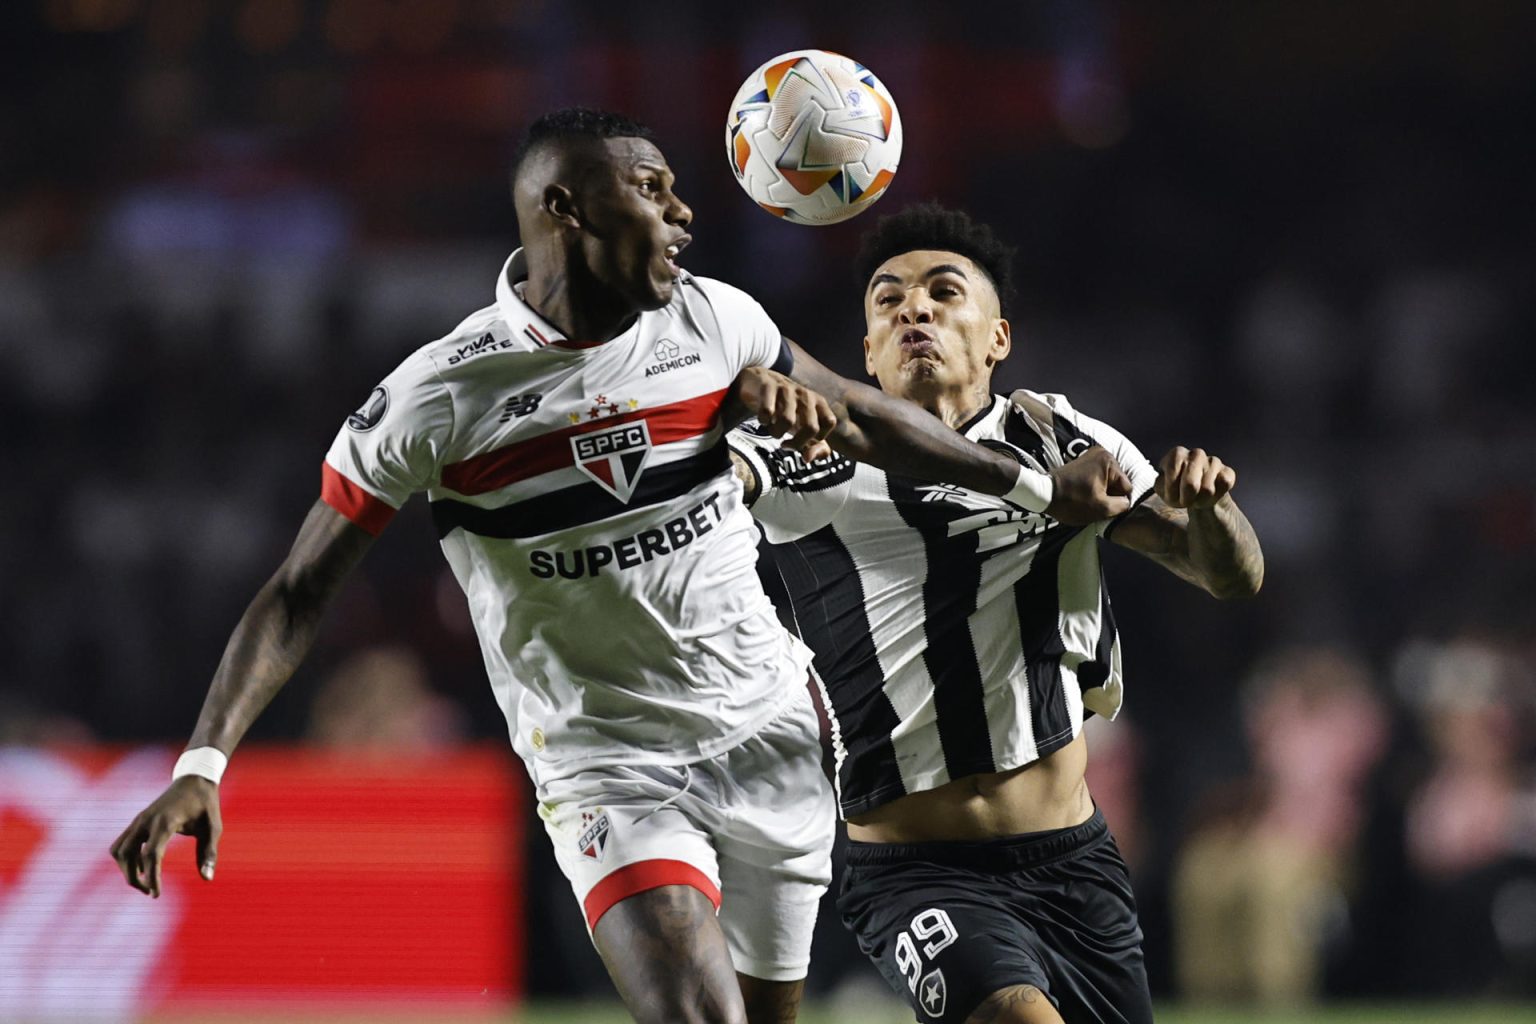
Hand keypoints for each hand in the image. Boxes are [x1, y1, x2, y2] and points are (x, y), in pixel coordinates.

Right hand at [110, 775, 222, 896]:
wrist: (195, 779)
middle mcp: (147, 820)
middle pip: (127, 855)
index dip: (151, 877)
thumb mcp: (214, 827)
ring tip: (146, 882)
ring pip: (119, 850)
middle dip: (133, 878)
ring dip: (126, 869)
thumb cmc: (206, 804)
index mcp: (166, 821)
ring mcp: (139, 820)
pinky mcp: (138, 821)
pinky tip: (144, 867)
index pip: (151, 854)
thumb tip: (207, 878)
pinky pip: (122, 843)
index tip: (156, 895)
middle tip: (151, 892)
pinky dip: (127, 858)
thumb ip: (209, 853)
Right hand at [735, 366, 836, 455]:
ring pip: (787, 421)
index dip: (817, 437)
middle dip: (797, 443)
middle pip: (811, 427)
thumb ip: (813, 446)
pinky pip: (767, 412)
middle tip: (785, 444)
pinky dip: (763, 421)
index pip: (829, 422)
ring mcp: (787, 389)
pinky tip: (764, 420)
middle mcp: (805, 394)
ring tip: (773, 430)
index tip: (805, 441)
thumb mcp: (802, 426)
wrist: (760, 382)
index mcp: (818, 402)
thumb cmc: (785, 409)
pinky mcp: (768, 387)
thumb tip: (808, 460)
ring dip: (776, 433)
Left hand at [1045, 446, 1132, 524]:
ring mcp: (1091, 456)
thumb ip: (1122, 506)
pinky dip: (1094, 488)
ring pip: (1108, 482)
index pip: (1126, 487)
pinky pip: (1098, 478)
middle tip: (1094, 504)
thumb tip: (1127, 503)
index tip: (1103, 507)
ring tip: (1087, 500)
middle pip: (1117, 483)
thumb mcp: (1101, 509)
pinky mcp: (1083, 462)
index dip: (1117, 502)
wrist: (1043, 495)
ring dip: (1101, 494)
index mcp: (1109, 461)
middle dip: (1109, 496)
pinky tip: (1084, 496)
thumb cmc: (1071, 501)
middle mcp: (1102, 453)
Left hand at [1155, 446, 1235, 508]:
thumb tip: (1166, 482)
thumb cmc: (1176, 490)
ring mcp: (1214, 461)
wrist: (1198, 496)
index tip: (1170, 496)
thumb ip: (1160, 485)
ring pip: (1207, 490)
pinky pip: (1223, 487)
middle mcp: (1196, 454)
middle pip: (1191, 484)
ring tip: (1196, 498)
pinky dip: (1215, 498)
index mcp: (1176, 454)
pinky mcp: (1228, 472)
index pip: (1172, 472)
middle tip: (1185, 501)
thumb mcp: (1162, 489)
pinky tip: (1210, 495)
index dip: (1171, 490)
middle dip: (1186, 499)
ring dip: (1199, 501)